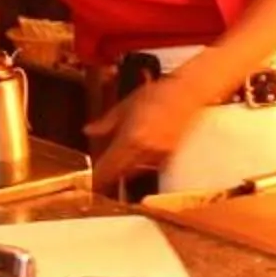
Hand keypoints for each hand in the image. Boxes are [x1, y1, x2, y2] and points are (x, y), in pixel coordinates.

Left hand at [87, 72, 214, 186]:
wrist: (187, 93)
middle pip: (121, 174)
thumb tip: (88, 131)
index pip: (109, 166)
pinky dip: (139, 167)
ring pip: (135, 172)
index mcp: (130, 138)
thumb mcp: (127, 104)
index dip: (97, 177)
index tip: (89, 183)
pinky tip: (135, 160)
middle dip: (108, 178)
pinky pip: (149, 167)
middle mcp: (144, 151)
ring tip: (114, 169)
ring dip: (123, 172)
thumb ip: (107, 121)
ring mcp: (158, 155)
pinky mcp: (169, 155)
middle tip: (98, 180)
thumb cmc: (156, 94)